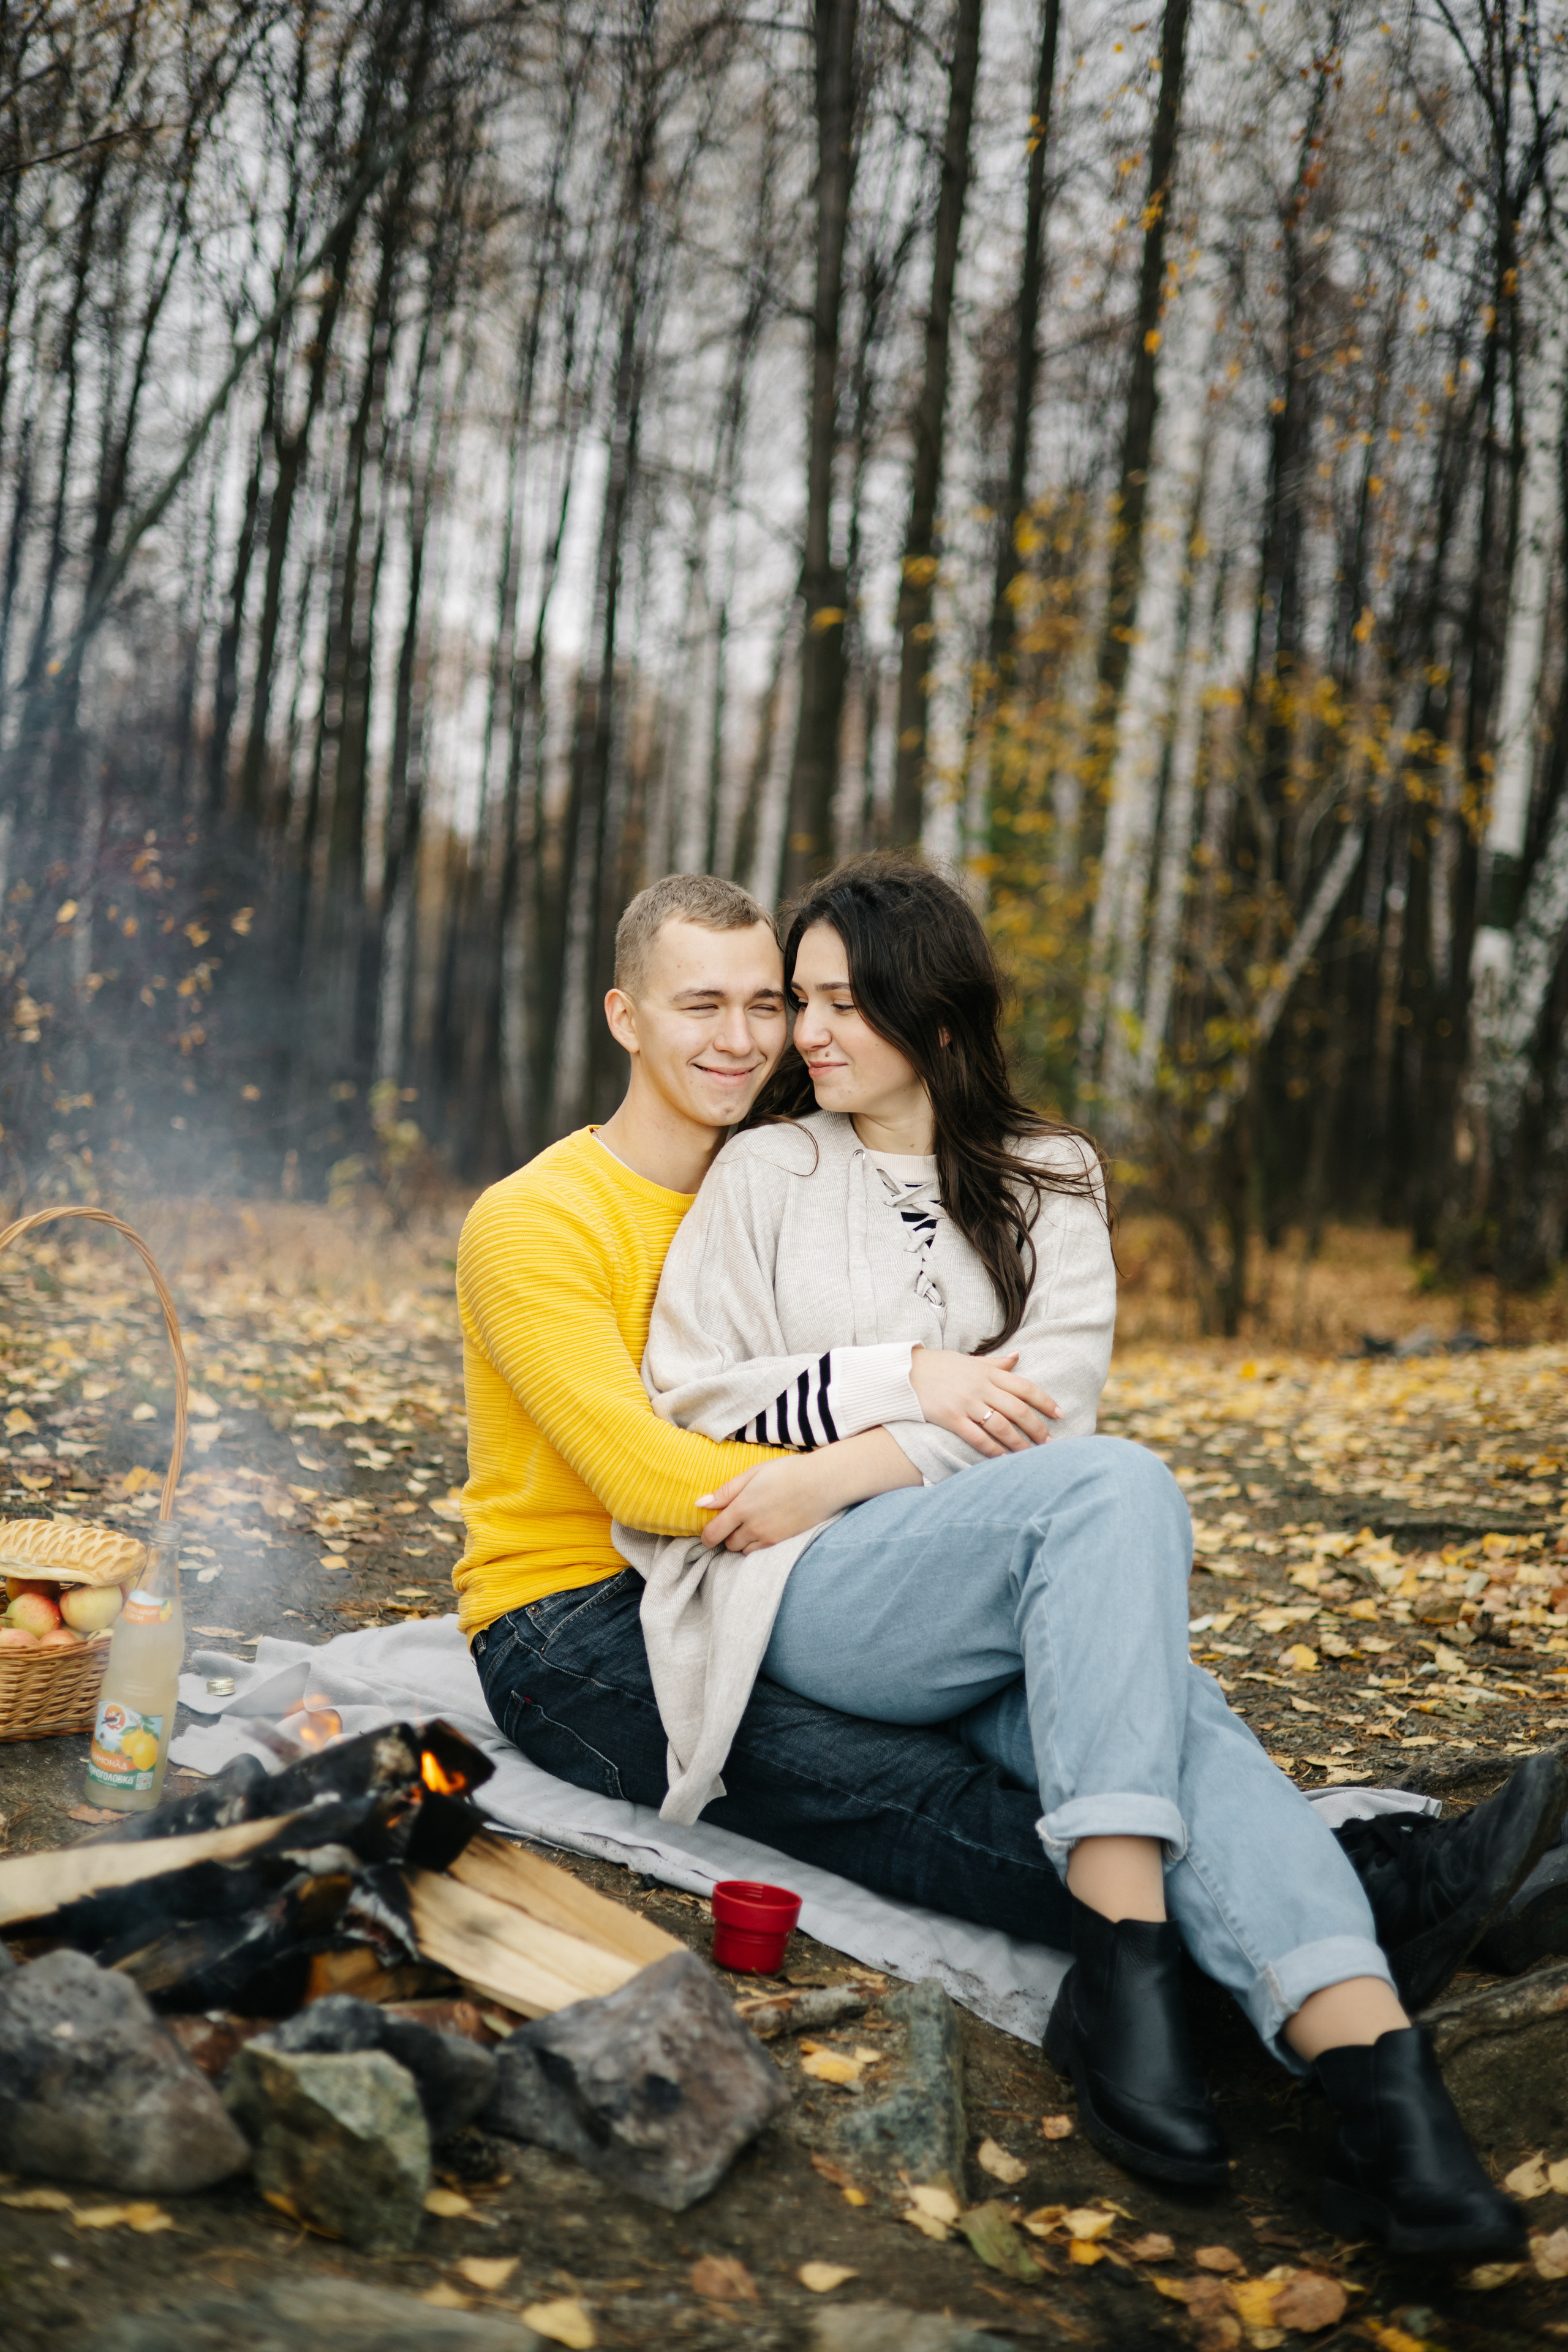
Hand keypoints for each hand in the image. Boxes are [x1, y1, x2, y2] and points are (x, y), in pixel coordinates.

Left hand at [696, 1431, 918, 1552]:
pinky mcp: (781, 1542)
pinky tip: (762, 1530)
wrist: (822, 1483)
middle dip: (725, 1535)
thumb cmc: (788, 1472)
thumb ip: (726, 1491)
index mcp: (742, 1507)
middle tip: (732, 1522)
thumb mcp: (753, 1473)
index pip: (713, 1532)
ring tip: (749, 1525)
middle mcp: (752, 1526)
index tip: (706, 1531)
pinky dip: (755, 1545)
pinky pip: (758, 1551)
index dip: (705, 1535)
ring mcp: (768, 1537)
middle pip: (727, 1543)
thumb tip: (701, 1504)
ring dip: (740, 1541)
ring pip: (742, 1550)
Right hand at [908, 1345, 1060, 1455]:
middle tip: (1049, 1442)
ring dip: (1019, 1442)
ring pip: (1001, 1425)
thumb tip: (1018, 1355)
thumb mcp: (969, 1360)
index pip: (1025, 1387)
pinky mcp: (951, 1417)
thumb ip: (996, 1363)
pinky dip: (992, 1449)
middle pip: (1017, 1409)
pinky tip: (1002, 1458)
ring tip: (1031, 1454)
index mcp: (988, 1372)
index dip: (1045, 1401)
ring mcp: (966, 1403)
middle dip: (1037, 1427)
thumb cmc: (939, 1365)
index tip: (1060, 1414)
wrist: (904, 1372)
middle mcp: (980, 1387)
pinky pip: (976, 1437)